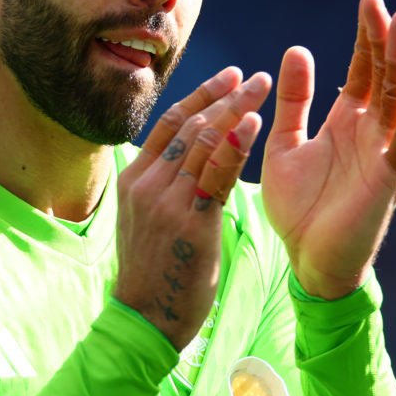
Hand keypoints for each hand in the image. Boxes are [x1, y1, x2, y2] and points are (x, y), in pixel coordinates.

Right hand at [113, 67, 271, 347]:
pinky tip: (255, 124)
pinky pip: (216, 175)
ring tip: (261, 90)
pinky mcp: (191, 222)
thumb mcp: (148, 220)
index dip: (201, 95)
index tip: (229, 77)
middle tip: (254, 77)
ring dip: (235, 110)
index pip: (169, 124)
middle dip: (225, 96)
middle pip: (189, 126)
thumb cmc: (156, 272)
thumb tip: (190, 160)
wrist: (147, 318)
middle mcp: (146, 184)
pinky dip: (236, 145)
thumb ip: (165, 187)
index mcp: (134, 180)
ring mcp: (166, 202)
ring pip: (203, 142)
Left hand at [260, 0, 395, 299]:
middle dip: (382, 37)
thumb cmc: (298, 209)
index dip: (366, 36)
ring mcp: (383, 152)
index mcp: (346, 122)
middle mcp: (370, 132)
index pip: (362, 69)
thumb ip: (294, 102)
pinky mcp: (389, 177)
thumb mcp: (285, 145)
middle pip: (383, 74)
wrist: (307, 262)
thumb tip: (297, 50)